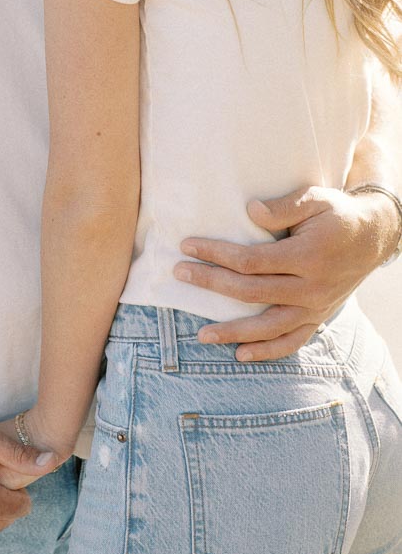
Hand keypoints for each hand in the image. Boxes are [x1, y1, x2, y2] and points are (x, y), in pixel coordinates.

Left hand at [174, 185, 398, 360]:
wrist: (373, 238)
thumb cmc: (338, 214)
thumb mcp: (316, 199)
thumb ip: (283, 207)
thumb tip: (249, 210)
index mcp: (307, 256)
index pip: (251, 261)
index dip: (216, 254)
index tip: (188, 246)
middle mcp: (311, 288)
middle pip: (251, 292)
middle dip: (211, 283)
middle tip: (180, 274)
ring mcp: (315, 307)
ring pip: (268, 326)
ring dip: (233, 332)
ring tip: (201, 335)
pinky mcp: (317, 317)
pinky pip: (291, 341)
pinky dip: (267, 351)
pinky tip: (240, 354)